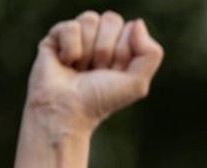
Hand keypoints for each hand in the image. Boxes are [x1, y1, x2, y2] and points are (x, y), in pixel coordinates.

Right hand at [26, 11, 163, 133]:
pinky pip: (70, 26)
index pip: (130, 29)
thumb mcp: (137, 83)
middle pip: (111, 19)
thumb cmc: (102, 100)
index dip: (124, 52)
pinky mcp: (55, 36)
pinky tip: (66, 63)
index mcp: (122, 47)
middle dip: (106, 50)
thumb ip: (151, 54)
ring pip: (90, 20)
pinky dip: (70, 49)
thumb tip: (137, 23)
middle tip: (97, 71)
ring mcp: (78, 36)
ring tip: (81, 69)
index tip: (115, 73)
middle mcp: (100, 38)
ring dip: (88, 52)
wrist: (68, 110)